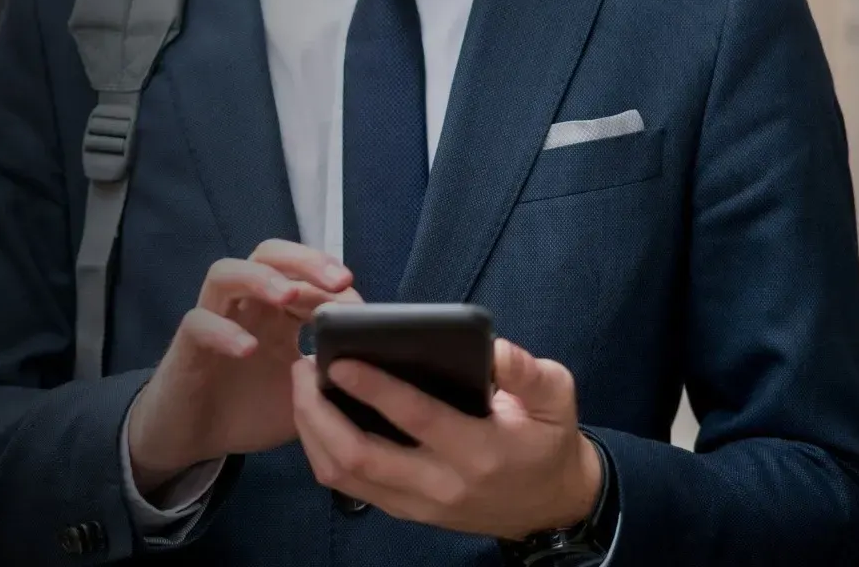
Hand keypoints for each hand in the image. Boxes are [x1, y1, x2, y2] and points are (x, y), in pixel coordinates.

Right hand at [128, 240, 360, 494]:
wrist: (194, 437)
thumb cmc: (249, 410)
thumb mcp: (304, 400)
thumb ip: (332, 382)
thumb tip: (377, 377)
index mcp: (278, 314)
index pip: (306, 276)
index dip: (334, 284)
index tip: (363, 310)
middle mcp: (246, 306)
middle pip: (269, 255)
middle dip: (306, 260)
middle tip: (339, 280)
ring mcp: (214, 319)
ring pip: (227, 272)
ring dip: (261, 278)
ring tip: (288, 296)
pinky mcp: (188, 344)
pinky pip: (199, 322)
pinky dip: (223, 330)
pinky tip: (247, 349)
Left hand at [291, 339, 600, 539]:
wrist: (550, 506)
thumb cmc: (548, 441)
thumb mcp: (557, 399)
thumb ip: (527, 371)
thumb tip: (492, 347)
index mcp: (480, 451)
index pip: (416, 419)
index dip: (374, 389)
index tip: (340, 360)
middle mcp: (441, 485)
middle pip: (358, 456)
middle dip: (318, 411)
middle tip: (302, 368)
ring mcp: (417, 505)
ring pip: (343, 475)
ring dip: (311, 431)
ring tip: (301, 388)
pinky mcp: (404, 511)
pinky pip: (348, 485)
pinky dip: (322, 450)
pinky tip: (316, 416)